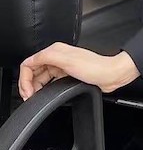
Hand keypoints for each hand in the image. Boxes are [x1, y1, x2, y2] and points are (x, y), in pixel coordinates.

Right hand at [18, 43, 139, 99]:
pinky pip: (49, 82)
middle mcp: (57, 57)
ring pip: (40, 77)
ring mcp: (62, 67)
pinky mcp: (66, 75)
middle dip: (28, 85)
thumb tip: (30, 62)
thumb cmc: (95, 67)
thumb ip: (48, 58)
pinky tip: (46, 95)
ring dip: (35, 88)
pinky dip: (44, 88)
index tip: (27, 91)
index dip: (24, 78)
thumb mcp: (68, 61)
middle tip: (29, 97)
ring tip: (35, 98)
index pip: (29, 64)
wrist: (111, 75)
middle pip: (33, 71)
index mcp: (54, 51)